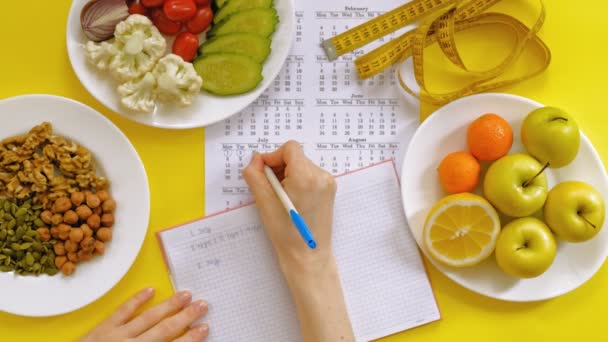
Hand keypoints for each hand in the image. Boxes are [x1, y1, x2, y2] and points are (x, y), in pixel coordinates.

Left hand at [80, 288, 208, 341]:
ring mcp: (116, 336)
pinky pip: (122, 312)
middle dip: (186, 316)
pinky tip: (149, 290)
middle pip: (165, 329)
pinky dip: (136, 300)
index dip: (191, 338)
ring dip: (169, 305)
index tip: (205, 328)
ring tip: (185, 294)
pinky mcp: (102, 330)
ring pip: (148, 317)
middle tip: (203, 305)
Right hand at [243, 141, 353, 341]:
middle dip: (280, 168)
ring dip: (288, 176)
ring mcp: (328, 183)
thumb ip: (256, 175)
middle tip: (270, 189)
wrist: (307, 257)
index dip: (273, 157)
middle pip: (295, 157)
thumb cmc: (286, 234)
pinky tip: (291, 201)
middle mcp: (321, 176)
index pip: (290, 149)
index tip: (264, 173)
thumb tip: (256, 159)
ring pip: (302, 166)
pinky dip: (298, 182)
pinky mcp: (329, 191)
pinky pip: (309, 176)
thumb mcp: (264, 202)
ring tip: (281, 198)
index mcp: (307, 176)